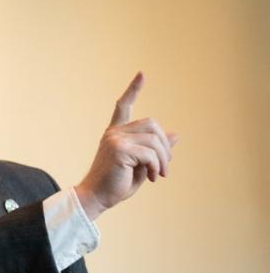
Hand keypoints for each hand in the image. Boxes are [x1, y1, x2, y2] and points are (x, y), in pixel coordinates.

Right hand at [75, 72, 177, 219]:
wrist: (96, 198)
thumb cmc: (116, 184)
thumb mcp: (140, 165)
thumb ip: (154, 150)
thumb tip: (176, 135)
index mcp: (115, 134)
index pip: (123, 107)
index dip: (133, 90)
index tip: (142, 74)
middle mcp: (114, 133)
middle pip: (152, 125)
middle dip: (164, 146)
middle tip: (164, 168)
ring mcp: (115, 139)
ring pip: (154, 140)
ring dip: (162, 159)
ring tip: (158, 175)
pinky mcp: (119, 149)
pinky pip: (150, 153)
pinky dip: (156, 166)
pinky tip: (152, 177)